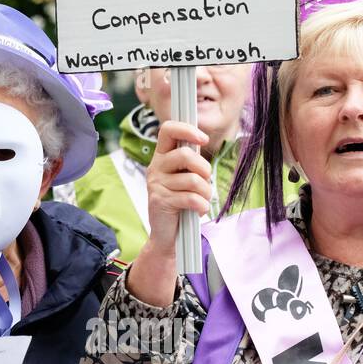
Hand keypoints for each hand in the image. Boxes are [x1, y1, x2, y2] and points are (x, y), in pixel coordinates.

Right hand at [126, 120, 211, 306]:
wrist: (168, 234)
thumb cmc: (181, 203)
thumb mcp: (185, 177)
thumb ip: (191, 161)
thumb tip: (200, 141)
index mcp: (162, 157)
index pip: (168, 130)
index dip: (186, 129)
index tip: (203, 139)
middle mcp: (156, 167)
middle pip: (186, 155)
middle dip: (205, 169)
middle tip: (205, 181)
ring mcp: (156, 184)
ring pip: (193, 180)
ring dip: (206, 193)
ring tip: (202, 200)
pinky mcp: (160, 201)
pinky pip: (191, 198)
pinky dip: (202, 206)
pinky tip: (198, 210)